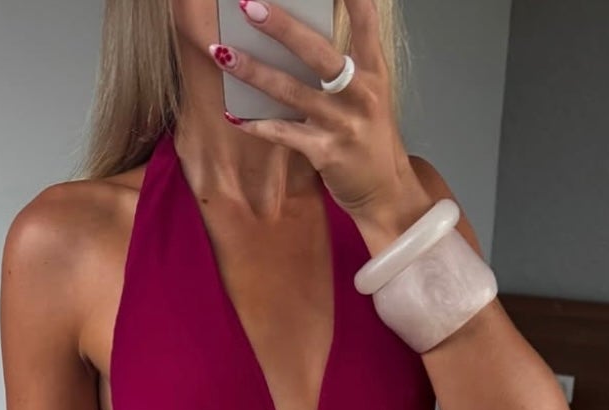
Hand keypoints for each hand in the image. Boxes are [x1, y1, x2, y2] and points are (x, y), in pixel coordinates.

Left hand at [213, 0, 430, 233]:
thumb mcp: (367, 97)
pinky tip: (234, 115)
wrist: (386, 192)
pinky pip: (284, 134)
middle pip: (318, 52)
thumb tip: (295, 40)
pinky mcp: (325, 152)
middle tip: (250, 6)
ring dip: (253, 71)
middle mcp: (360, 93)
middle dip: (281, 27)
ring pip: (291, 91)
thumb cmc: (370, 140)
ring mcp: (343, 123)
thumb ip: (340, 69)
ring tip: (222, 53)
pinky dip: (257, 125)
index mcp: (374, 72)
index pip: (366, 21)